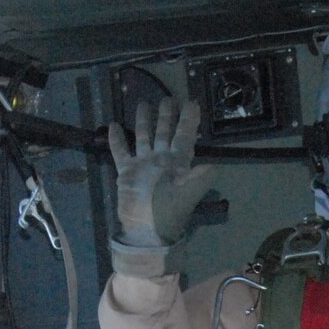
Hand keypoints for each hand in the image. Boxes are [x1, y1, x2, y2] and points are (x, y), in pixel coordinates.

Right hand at [107, 98, 216, 250]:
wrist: (146, 231)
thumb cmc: (169, 213)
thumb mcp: (188, 195)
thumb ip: (200, 178)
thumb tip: (216, 164)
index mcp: (178, 163)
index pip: (185, 136)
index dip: (189, 120)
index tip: (192, 102)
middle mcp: (162, 160)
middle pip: (165, 132)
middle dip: (167, 116)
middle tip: (168, 98)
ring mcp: (144, 164)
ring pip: (144, 137)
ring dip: (144, 121)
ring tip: (142, 103)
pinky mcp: (127, 171)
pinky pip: (121, 151)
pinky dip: (117, 139)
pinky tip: (113, 125)